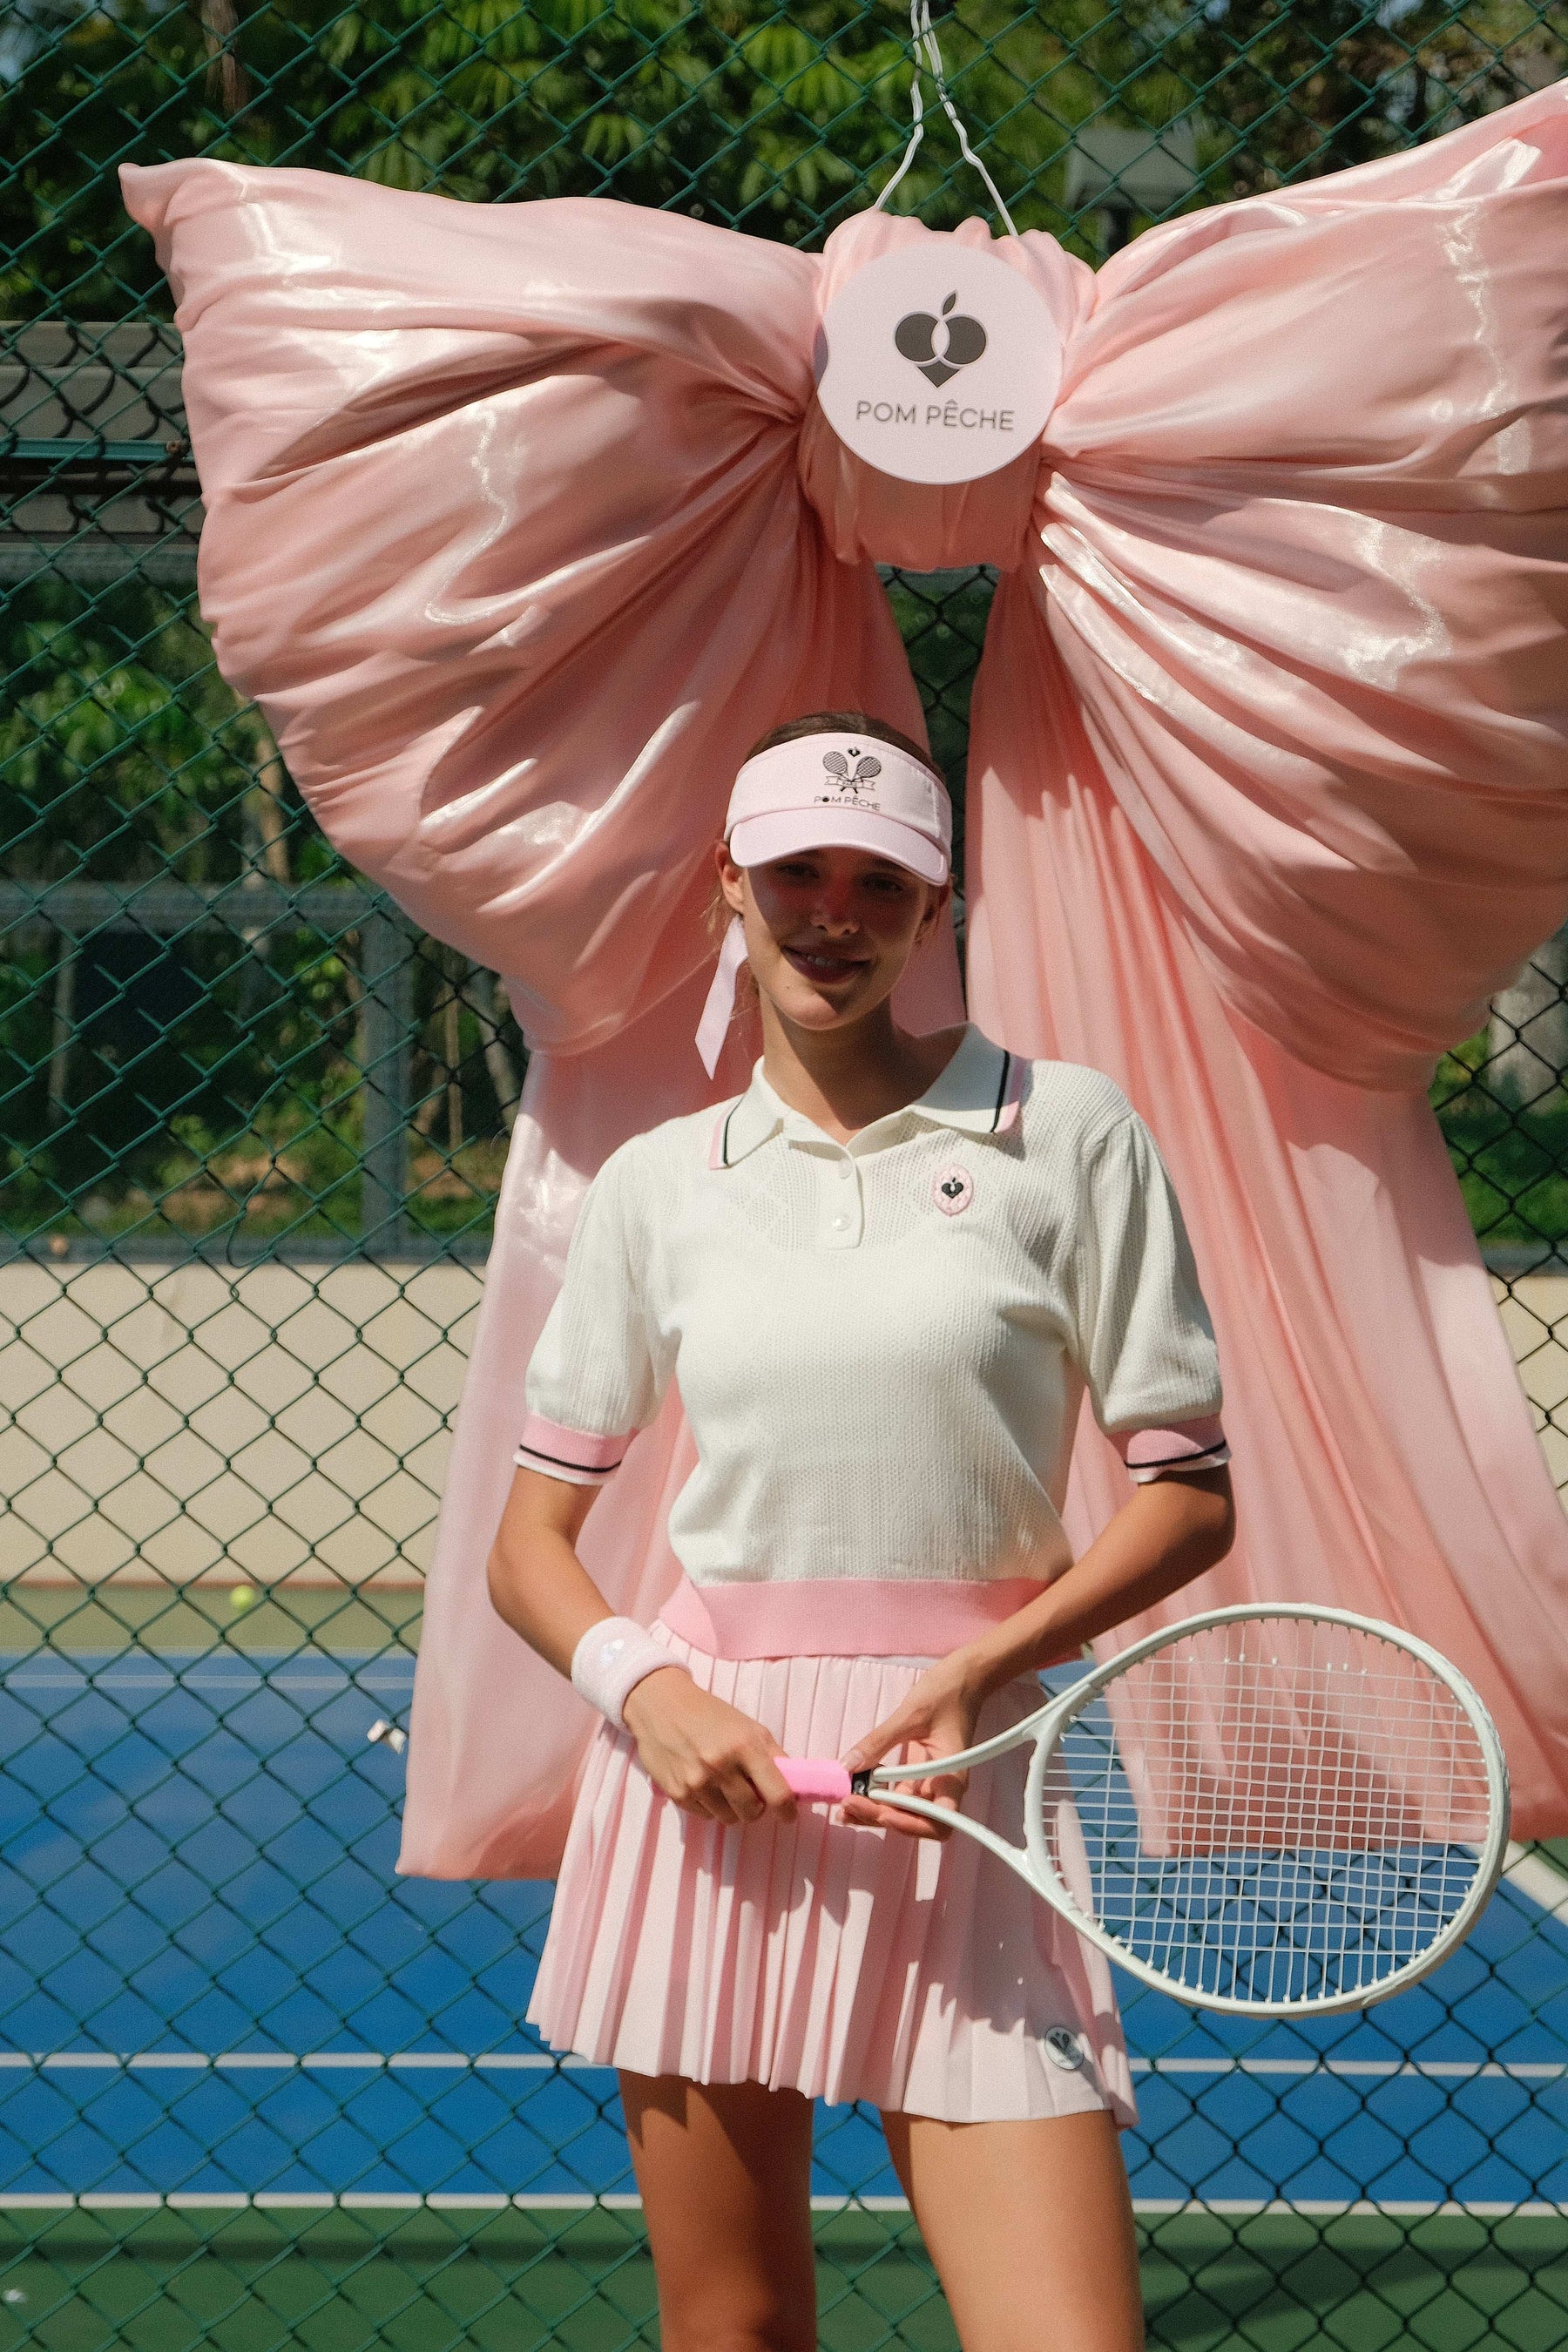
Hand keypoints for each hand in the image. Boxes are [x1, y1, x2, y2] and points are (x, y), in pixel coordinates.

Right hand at [621, 1667, 797, 1827]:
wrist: (661, 1705)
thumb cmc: (710, 1714)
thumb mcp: (748, 1727)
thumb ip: (773, 1756)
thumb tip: (793, 1786)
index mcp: (745, 1746)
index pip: (777, 1793)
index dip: (787, 1811)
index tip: (788, 1815)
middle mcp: (721, 1766)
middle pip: (752, 1812)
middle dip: (756, 1807)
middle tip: (750, 1793)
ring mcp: (697, 1782)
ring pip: (729, 1819)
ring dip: (731, 1808)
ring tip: (723, 1785)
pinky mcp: (677, 1793)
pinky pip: (705, 1816)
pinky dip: (710, 1806)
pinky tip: (703, 1784)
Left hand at [838, 1652, 984, 1840]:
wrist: (962, 1679)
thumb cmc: (946, 1693)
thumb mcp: (910, 1714)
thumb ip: (879, 1741)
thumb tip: (848, 1766)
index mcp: (952, 1777)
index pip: (938, 1821)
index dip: (912, 1826)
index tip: (882, 1812)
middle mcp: (942, 1787)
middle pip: (914, 1821)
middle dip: (881, 1817)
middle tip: (848, 1804)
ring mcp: (929, 1783)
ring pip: (902, 1811)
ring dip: (874, 1812)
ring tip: (844, 1806)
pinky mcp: (916, 1775)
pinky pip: (896, 1795)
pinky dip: (875, 1797)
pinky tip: (853, 1791)